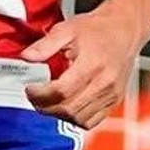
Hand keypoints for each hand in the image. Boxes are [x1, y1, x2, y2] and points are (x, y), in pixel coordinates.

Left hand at [22, 6, 142, 129]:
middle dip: (45, 106)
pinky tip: (65, 105)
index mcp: (92, 65)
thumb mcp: (66, 29)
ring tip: (47, 102)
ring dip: (58, 114)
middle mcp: (104, 83)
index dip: (40, 94)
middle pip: (69, 108)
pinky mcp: (114, 101)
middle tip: (33, 97)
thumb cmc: (96, 29)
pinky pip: (92, 121)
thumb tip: (26, 57)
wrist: (124, 30)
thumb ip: (45, 45)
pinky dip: (74, 118)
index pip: (62, 91)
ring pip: (80, 118)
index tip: (29, 88)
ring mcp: (111, 94)